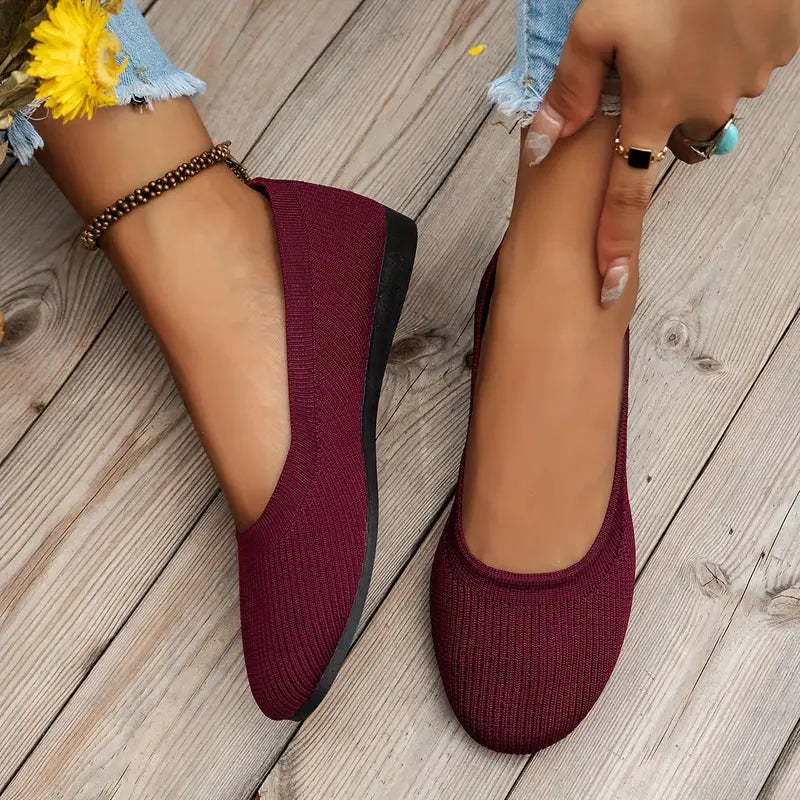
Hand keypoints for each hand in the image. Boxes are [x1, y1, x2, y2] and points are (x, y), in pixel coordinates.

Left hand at [528, 0, 799, 306]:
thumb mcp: (593, 26)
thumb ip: (570, 92)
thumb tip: (540, 145)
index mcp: (653, 111)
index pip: (628, 195)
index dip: (617, 241)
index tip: (611, 283)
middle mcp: (704, 109)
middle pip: (672, 141)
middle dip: (657, 122)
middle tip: (648, 75)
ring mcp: (747, 82)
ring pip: (710, 105)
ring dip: (693, 86)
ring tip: (683, 37)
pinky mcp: (778, 52)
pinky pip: (744, 72)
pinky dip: (726, 58)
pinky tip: (715, 21)